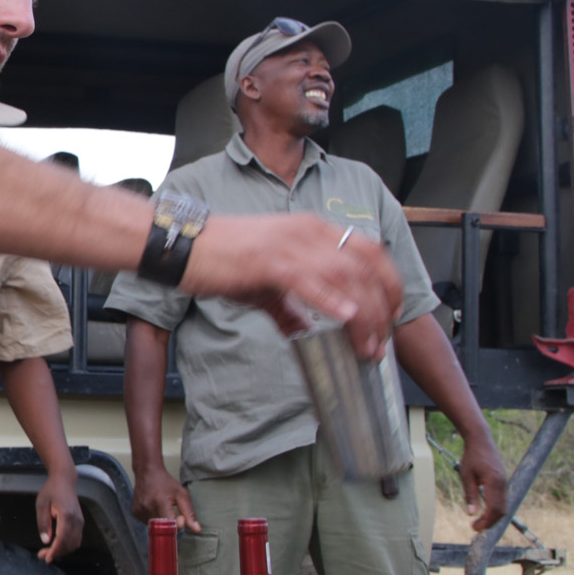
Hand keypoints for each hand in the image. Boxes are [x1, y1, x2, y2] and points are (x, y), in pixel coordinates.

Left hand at [35, 469, 83, 561]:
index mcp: (66, 515)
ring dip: (62, 551)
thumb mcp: (42, 505)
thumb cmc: (51, 490)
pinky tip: (57, 546)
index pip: (62, 538)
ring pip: (74, 543)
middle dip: (57, 553)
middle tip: (43, 556)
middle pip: (69, 544)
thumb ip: (43, 523)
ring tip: (49, 552)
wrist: (65, 480)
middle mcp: (76, 520)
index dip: (55, 551)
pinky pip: (76, 539)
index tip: (47, 558)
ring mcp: (80, 522)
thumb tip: (46, 541)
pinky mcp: (80, 522)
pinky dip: (68, 546)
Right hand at [132, 465, 199, 531]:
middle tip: (171, 510)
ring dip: (161, 521)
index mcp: (160, 501)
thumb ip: (189, 513)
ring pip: (155, 527)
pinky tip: (153, 507)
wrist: (147, 472)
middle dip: (170, 523)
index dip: (178, 524)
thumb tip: (197, 530)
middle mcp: (147, 506)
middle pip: (163, 527)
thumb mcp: (182, 494)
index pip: (170, 524)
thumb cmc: (166, 483)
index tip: (181, 517)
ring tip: (161, 507)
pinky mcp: (135, 512)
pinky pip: (147, 523)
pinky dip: (153, 519)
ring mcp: (139, 510)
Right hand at [186, 213, 403, 360]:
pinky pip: (309, 279)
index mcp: (311, 230)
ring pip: (346, 276)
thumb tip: (300, 329)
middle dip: (383, 306)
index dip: (389, 282)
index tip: (392, 313)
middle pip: (366, 266)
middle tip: (383, 340)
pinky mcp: (268, 260)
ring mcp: (289, 244)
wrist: (181, 245)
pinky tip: (345, 317)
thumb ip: (286, 305)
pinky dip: (332, 299)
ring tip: (367, 344)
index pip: (369, 250)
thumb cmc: (217, 258)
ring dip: (364, 314)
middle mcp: (308, 231)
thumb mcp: (261, 283)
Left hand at [460, 437, 510, 533]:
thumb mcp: (466, 475)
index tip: (474, 527)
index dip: (486, 521)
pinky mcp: (503, 482)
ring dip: (493, 516)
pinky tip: (485, 512)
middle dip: (490, 522)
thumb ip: (470, 495)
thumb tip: (471, 513)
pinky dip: (495, 509)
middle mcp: (502, 484)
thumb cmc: (472, 456)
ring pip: (503, 506)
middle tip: (476, 527)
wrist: (481, 440)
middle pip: (502, 510)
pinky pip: (502, 499)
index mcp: (494, 482)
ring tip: (479, 522)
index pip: (494, 509)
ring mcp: (504, 483)